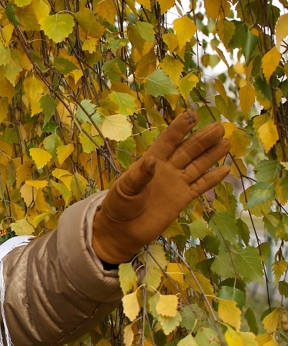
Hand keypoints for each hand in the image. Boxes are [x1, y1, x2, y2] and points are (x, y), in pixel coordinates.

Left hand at [92, 111, 230, 264]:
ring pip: (198, 165)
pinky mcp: (182, 198)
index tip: (193, 114)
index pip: (168, 141)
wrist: (122, 230)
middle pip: (188, 150)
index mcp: (150, 161)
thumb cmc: (118, 206)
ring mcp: (176, 183)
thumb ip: (140, 175)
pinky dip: (212, 179)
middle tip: (219, 126)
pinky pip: (200, 186)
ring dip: (212, 154)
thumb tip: (152, 160)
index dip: (180, 128)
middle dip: (203, 138)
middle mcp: (166, 169)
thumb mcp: (125, 189)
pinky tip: (225, 169)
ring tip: (226, 141)